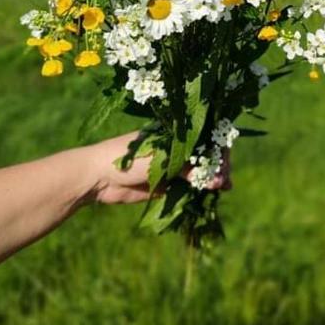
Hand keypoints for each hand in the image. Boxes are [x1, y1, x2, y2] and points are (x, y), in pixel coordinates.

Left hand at [87, 132, 232, 204]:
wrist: (100, 177)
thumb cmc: (130, 158)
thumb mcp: (163, 159)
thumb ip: (190, 168)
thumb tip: (218, 180)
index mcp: (174, 132)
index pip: (205, 136)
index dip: (218, 148)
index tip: (224, 162)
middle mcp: (176, 146)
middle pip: (205, 154)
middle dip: (217, 165)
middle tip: (224, 179)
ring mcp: (172, 165)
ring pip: (199, 170)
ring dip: (211, 178)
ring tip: (222, 188)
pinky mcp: (166, 184)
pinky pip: (188, 186)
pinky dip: (200, 189)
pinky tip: (212, 193)